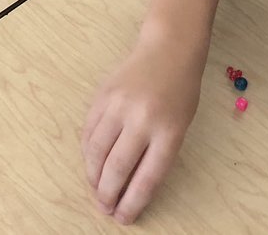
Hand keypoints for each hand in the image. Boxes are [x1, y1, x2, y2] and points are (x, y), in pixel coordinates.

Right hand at [81, 39, 202, 224]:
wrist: (167, 50)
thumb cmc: (180, 92)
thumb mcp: (179, 127)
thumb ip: (157, 155)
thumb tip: (130, 185)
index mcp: (168, 132)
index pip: (146, 178)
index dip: (132, 202)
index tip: (123, 217)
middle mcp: (141, 119)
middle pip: (117, 167)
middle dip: (107, 193)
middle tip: (104, 207)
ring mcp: (118, 105)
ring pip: (96, 150)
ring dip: (93, 175)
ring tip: (95, 188)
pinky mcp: (102, 95)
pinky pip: (88, 130)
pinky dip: (87, 151)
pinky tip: (91, 161)